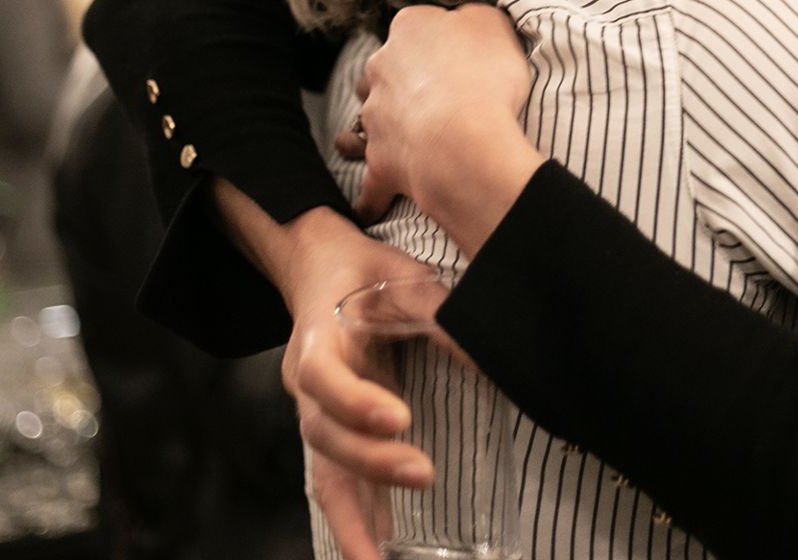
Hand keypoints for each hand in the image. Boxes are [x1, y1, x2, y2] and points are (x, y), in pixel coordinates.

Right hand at [276, 212, 438, 556]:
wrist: (317, 266)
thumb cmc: (363, 271)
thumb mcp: (402, 276)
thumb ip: (440, 311)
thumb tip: (491, 354)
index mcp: (317, 338)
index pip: (324, 377)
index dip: (356, 402)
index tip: (399, 418)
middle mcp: (306, 383)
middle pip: (324, 435)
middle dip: (370, 463)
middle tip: (424, 474)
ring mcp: (314, 412)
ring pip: (324, 471)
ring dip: (352, 518)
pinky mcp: (332, 431)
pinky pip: (337, 481)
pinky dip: (356, 520)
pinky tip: (379, 552)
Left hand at [352, 4, 546, 251]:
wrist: (465, 143)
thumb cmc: (486, 80)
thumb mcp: (495, 24)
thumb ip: (475, 15)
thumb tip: (466, 18)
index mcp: (409, 29)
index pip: (418, 27)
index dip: (439, 41)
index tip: (459, 56)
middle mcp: (382, 69)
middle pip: (388, 70)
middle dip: (403, 81)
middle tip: (435, 96)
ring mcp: (376, 117)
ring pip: (372, 119)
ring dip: (384, 127)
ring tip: (408, 140)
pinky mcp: (380, 162)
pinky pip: (371, 184)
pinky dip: (372, 196)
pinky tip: (373, 207)